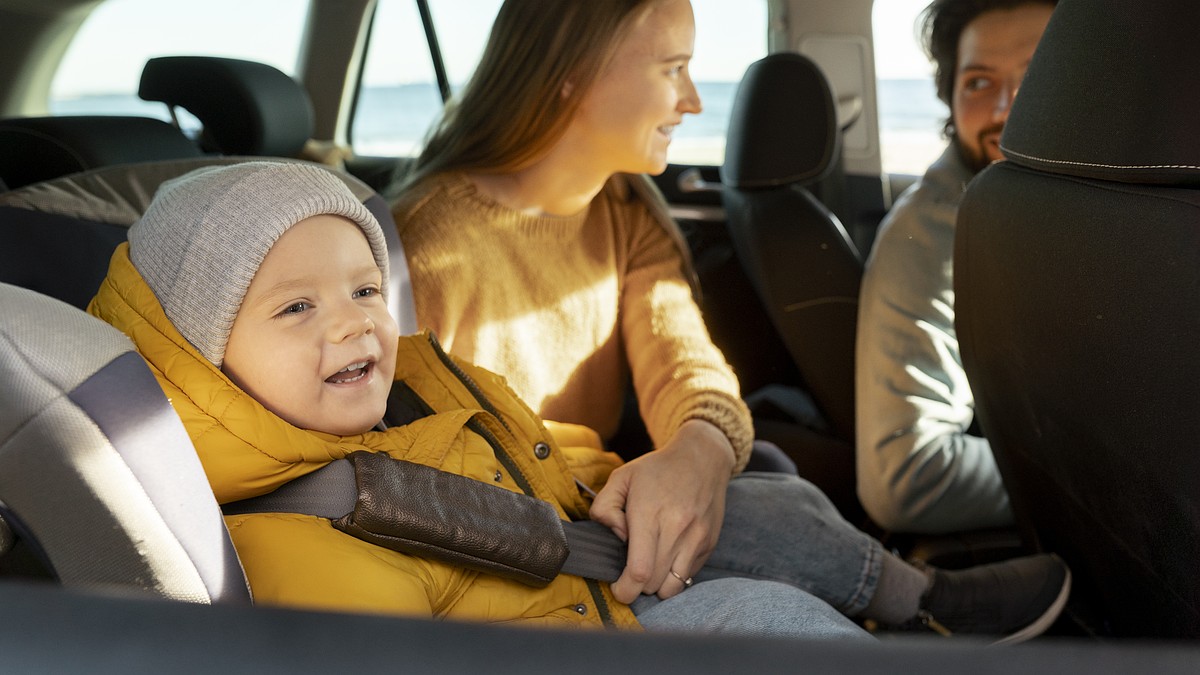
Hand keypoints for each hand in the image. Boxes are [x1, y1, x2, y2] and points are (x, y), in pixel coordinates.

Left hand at [590, 419, 734, 603]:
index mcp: (650, 513)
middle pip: (653, 584)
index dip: (624, 589)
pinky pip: (688, 576)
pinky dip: (674, 576)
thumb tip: (615, 538)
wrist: (703, 458)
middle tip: (629, 573)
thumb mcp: (620, 478)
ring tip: (649, 568)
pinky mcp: (709, 544)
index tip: (617, 587)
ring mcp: (697, 538)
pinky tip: (666, 557)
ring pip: (673, 587)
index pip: (639, 570)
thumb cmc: (657, 469)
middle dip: (636, 588)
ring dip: (656, 586)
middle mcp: (677, 529)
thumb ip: (604, 508)